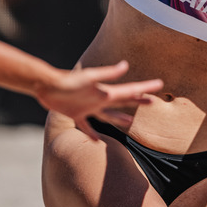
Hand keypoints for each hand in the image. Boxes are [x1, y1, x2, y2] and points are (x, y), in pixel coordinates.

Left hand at [35, 60, 163, 139]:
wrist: (47, 85)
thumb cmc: (68, 81)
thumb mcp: (88, 77)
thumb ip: (107, 73)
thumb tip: (125, 65)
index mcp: (105, 92)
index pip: (129, 91)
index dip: (144, 88)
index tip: (159, 84)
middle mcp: (99, 99)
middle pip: (122, 101)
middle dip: (137, 100)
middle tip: (152, 101)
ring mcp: (88, 107)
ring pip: (108, 115)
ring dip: (119, 118)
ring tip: (130, 120)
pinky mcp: (75, 114)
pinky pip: (86, 126)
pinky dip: (92, 133)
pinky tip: (97, 141)